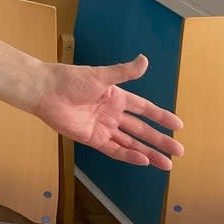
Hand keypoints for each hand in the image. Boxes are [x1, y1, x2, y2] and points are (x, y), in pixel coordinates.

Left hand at [33, 55, 182, 168]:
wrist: (44, 91)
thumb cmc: (69, 79)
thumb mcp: (100, 75)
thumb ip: (123, 72)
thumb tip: (145, 60)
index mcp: (115, 97)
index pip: (144, 109)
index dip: (160, 117)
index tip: (178, 125)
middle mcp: (111, 113)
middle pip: (140, 129)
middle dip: (159, 140)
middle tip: (178, 150)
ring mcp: (102, 127)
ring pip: (130, 142)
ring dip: (148, 152)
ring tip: (167, 163)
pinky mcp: (91, 138)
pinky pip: (113, 149)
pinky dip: (128, 155)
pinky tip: (143, 160)